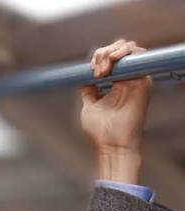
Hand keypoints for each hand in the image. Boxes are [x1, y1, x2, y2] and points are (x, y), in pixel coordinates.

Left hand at [80, 39, 151, 182]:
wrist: (110, 143)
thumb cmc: (100, 131)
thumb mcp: (89, 105)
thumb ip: (89, 91)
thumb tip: (85, 78)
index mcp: (115, 84)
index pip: (110, 59)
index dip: (99, 57)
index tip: (89, 69)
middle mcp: (127, 80)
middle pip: (118, 51)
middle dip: (103, 53)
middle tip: (94, 69)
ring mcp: (135, 79)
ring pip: (128, 49)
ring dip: (111, 52)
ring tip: (101, 68)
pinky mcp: (143, 80)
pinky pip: (139, 56)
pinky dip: (124, 52)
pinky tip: (111, 62)